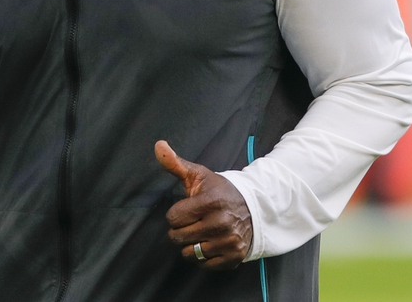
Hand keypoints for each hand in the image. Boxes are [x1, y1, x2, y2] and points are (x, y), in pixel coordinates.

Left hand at [155, 140, 252, 270]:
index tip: (186, 209)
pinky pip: (203, 265)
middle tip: (192, 222)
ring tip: (199, 233)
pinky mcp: (234, 257)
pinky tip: (209, 243)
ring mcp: (229, 242)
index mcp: (211, 202)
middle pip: (178, 237)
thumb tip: (158, 146)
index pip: (173, 218)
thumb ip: (176, 164)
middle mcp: (221, 223)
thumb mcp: (199, 175)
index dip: (175, 214)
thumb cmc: (220, 191)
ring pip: (189, 253)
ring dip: (190, 245)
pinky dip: (202, 257)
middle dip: (180, 230)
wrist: (253, 208)